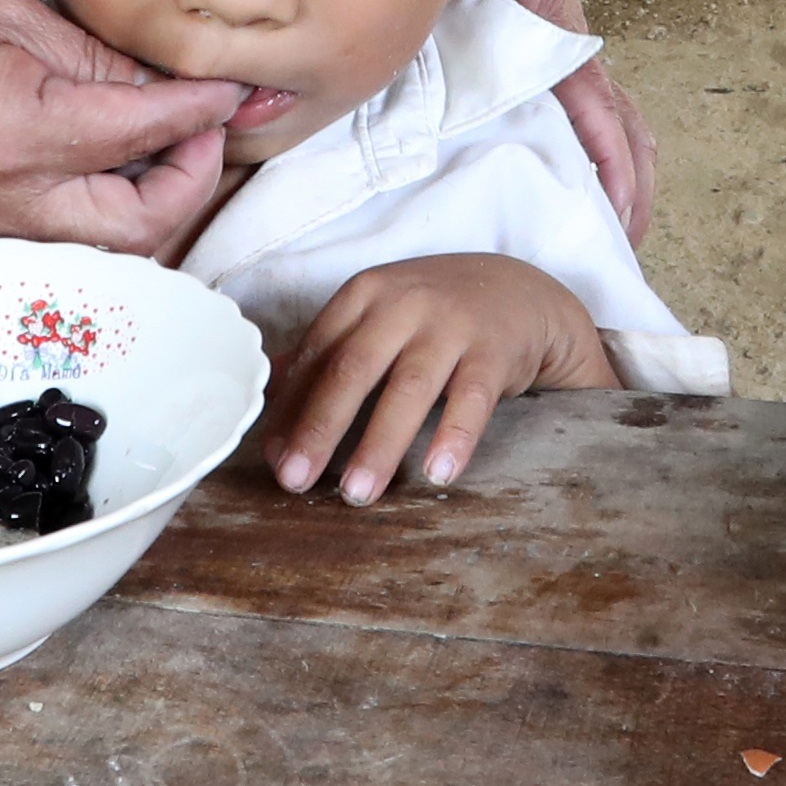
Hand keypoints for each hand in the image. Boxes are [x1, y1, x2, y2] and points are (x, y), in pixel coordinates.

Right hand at [0, 0, 247, 255]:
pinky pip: (68, 236)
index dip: (206, 110)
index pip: (144, 135)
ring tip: (172, 138)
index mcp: (18, 133)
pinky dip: (111, 207)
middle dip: (192, 179)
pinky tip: (122, 158)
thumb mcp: (19, 12)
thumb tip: (180, 83)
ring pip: (108, 246)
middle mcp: (5, 197)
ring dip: (156, 202)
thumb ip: (103, 59)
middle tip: (208, 121)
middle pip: (139, 228)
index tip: (240, 87)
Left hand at [260, 257, 615, 503]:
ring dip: (380, 444)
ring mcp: (451, 324)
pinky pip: (473, 397)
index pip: (317, 354)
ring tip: (357, 493)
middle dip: (321, 428)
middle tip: (295, 480)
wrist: (520, 291)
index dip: (292, 408)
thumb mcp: (377, 316)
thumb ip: (326, 353)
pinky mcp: (495, 349)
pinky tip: (438, 473)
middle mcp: (403, 304)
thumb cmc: (433, 314)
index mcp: (364, 295)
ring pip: (409, 388)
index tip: (274, 458)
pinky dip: (455, 435)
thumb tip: (265, 403)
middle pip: (354, 369)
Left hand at [466, 0, 655, 243]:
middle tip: (621, 249)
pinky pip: (616, 118)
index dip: (610, 165)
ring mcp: (585, 64)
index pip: (597, 113)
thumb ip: (453, 25)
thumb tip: (427, 89)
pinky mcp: (578, 65)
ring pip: (631, 129)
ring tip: (623, 234)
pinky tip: (616, 191)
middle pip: (629, 134)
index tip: (616, 213)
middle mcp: (581, 60)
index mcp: (558, 45)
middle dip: (633, 193)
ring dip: (635, 181)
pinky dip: (626, 158)